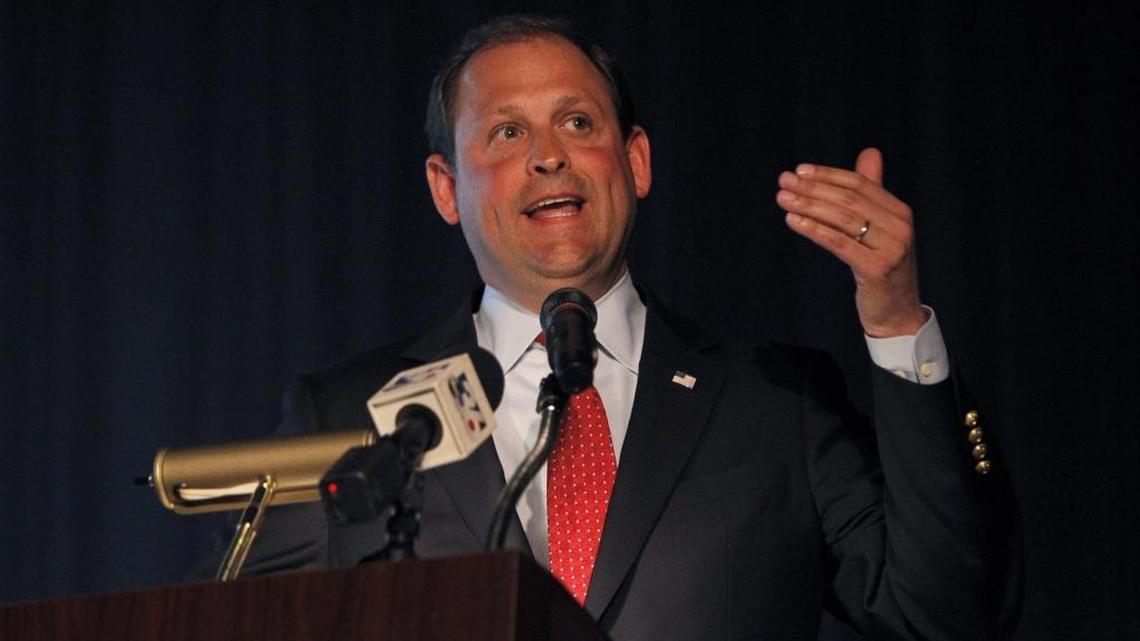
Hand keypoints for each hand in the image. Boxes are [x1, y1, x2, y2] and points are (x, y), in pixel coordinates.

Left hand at [776, 147, 925, 337]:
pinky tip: (793, 221)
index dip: (828, 175)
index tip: (799, 171)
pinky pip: (839, 243)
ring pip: (842, 219)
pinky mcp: (877, 269)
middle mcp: (900, 225)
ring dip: (808, 206)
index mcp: (899, 211)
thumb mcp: (879, 227)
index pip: (859, 184)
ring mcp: (891, 247)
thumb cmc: (882, 267)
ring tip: (783, 199)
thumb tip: (869, 153)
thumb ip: (871, 192)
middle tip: (783, 182)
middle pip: (849, 199)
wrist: (898, 313)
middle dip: (812, 188)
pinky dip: (814, 230)